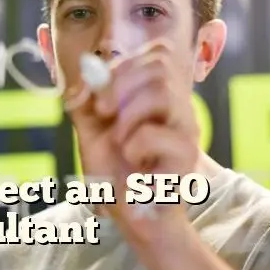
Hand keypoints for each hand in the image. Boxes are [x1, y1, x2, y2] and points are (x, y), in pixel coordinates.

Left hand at [66, 39, 200, 244]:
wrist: (132, 215)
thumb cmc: (115, 175)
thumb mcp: (91, 134)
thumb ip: (85, 104)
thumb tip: (83, 76)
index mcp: (159, 97)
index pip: (156, 54)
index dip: (123, 65)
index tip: (101, 96)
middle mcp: (178, 107)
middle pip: (160, 64)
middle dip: (120, 83)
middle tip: (103, 112)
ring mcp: (186, 129)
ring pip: (162, 91)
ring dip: (126, 116)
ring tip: (120, 142)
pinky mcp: (186, 155)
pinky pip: (154, 134)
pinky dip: (133, 147)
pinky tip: (135, 164)